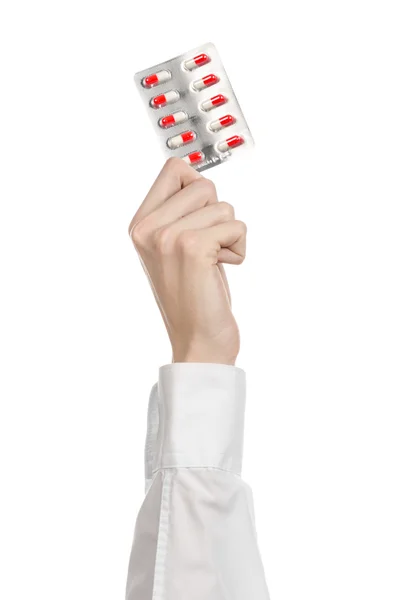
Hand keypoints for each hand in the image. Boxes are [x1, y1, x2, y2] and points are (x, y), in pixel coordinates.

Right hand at [128, 158, 246, 364]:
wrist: (198, 341)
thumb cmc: (193, 295)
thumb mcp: (172, 249)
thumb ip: (177, 212)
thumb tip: (197, 177)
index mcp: (139, 225)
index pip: (175, 169)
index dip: (198, 190)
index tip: (198, 221)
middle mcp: (147, 228)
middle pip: (202, 184)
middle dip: (216, 215)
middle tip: (206, 248)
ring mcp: (167, 237)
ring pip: (223, 206)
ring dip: (229, 234)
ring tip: (212, 262)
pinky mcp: (193, 248)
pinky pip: (236, 226)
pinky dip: (239, 249)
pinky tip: (222, 269)